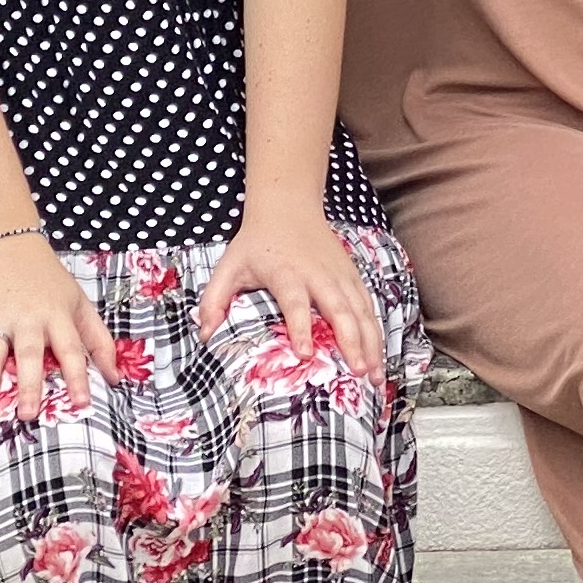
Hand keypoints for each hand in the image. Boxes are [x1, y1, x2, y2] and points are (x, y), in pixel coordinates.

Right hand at [0, 233, 103, 424]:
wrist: (8, 245)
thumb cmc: (48, 280)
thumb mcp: (79, 302)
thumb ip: (98, 340)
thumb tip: (115, 378)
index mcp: (57, 314)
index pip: (70, 348)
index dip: (77, 376)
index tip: (82, 404)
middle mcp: (26, 319)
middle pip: (27, 353)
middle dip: (28, 384)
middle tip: (27, 414)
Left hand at [200, 197, 388, 374]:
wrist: (288, 206)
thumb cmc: (256, 242)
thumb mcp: (229, 265)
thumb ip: (213, 299)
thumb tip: (204, 335)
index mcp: (286, 272)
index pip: (295, 302)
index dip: (300, 327)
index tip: (304, 354)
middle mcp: (318, 274)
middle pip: (339, 308)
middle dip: (350, 341)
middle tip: (357, 372)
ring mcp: (339, 275)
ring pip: (360, 310)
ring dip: (370, 342)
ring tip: (374, 375)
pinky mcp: (352, 276)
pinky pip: (368, 306)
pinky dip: (376, 332)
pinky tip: (378, 357)